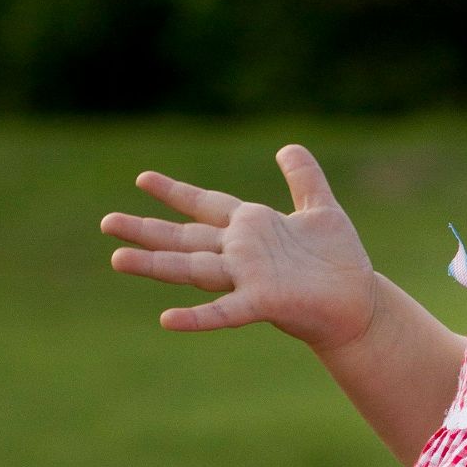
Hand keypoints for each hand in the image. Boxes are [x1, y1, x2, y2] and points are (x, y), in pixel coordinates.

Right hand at [100, 144, 377, 351]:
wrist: (359, 302)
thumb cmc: (337, 259)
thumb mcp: (321, 209)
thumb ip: (304, 177)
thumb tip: (287, 146)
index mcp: (251, 227)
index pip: (206, 205)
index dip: (176, 192)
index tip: (142, 178)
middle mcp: (241, 252)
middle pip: (185, 238)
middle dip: (147, 230)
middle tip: (107, 222)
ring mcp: (248, 278)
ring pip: (193, 269)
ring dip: (156, 265)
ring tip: (117, 259)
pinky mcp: (264, 302)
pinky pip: (225, 311)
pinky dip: (197, 316)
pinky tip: (167, 319)